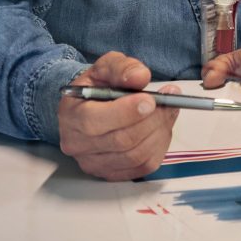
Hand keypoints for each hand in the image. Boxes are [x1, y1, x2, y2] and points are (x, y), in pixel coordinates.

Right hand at [58, 51, 177, 181]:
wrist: (91, 106)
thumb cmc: (99, 86)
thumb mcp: (106, 66)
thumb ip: (121, 68)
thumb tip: (139, 77)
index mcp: (71, 115)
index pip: (94, 122)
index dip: (127, 112)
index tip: (151, 100)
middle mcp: (77, 144)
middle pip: (121, 141)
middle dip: (152, 120)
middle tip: (169, 101)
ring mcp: (93, 163)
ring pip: (136, 156)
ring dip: (159, 132)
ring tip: (169, 110)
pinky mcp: (112, 173)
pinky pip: (143, 167)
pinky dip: (159, 146)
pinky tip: (162, 128)